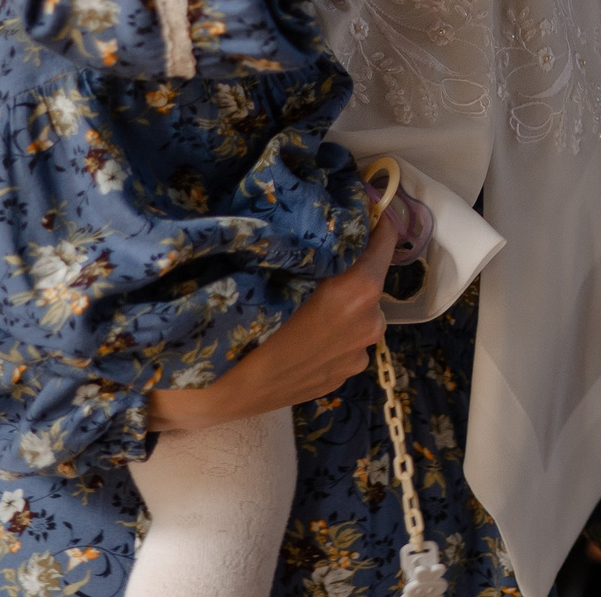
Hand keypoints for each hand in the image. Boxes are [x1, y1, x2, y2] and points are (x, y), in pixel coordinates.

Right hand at [145, 211, 396, 434]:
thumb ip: (313, 245)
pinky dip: (327, 335)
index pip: (385, 238)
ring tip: (300, 306)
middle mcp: (370, 324)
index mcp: (360, 290)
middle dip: (349, 267)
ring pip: (356, 316)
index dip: (373, 219)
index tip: (357, 210)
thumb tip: (331, 218)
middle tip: (314, 262)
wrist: (215, 390)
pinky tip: (295, 337)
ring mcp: (357, 357)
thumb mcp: (277, 266)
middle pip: (369, 279)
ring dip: (340, 306)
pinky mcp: (341, 380)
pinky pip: (341, 344)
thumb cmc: (240, 318)